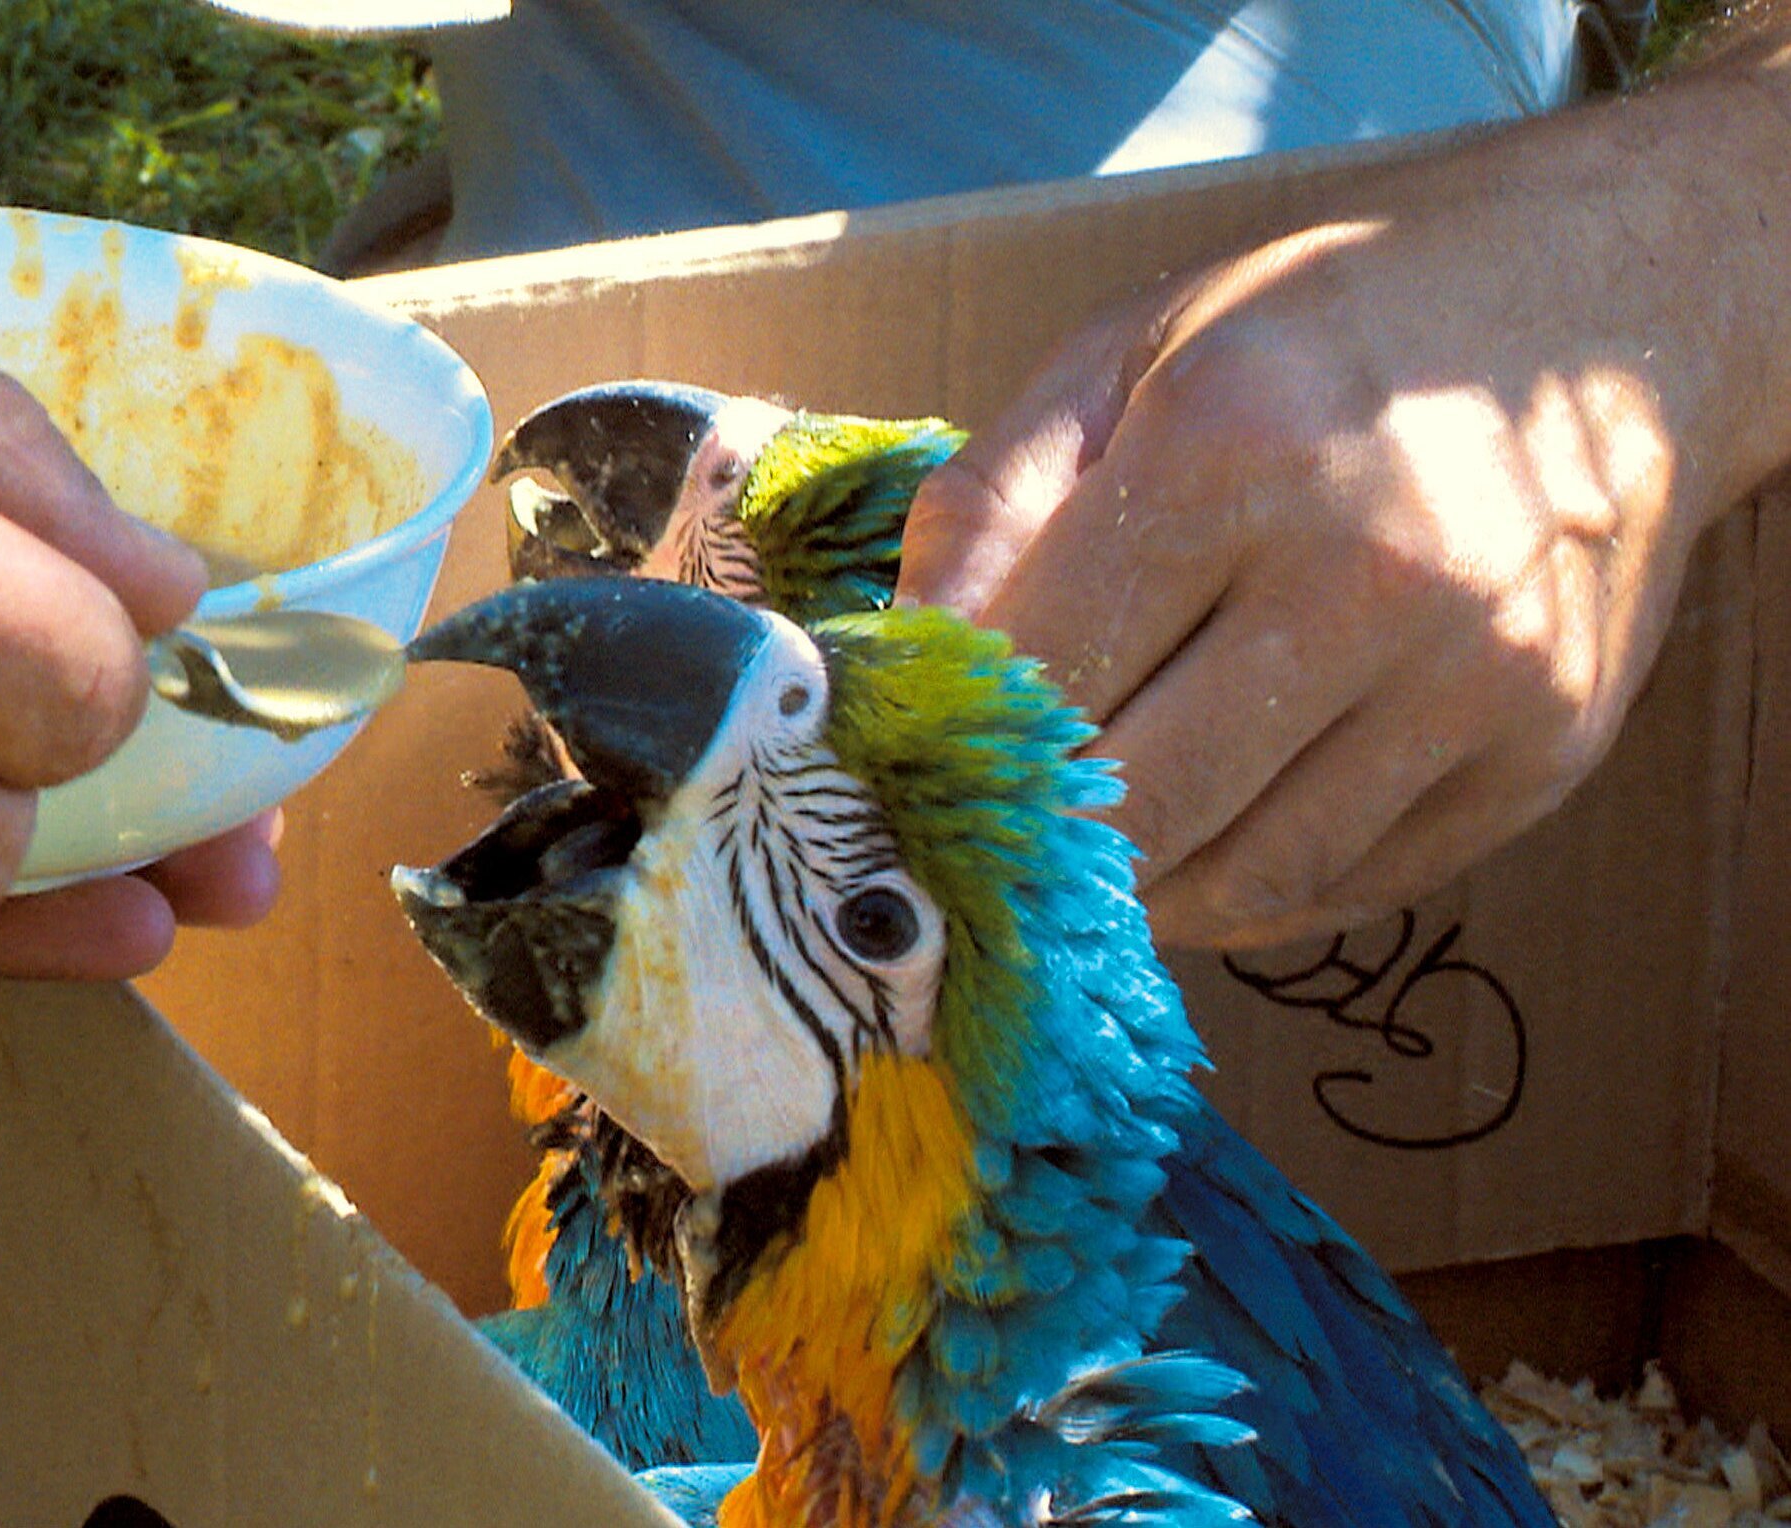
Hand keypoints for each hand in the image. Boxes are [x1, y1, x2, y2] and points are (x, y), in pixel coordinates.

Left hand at [896, 105, 1783, 948]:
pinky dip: (1241, 892)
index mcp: (1236, 448)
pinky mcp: (1545, 758)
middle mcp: (1374, 573)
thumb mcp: (1118, 359)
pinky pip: (1343, 891)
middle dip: (1032, 841)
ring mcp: (1479, 679)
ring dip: (1133, 890)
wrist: (1606, 313)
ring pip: (1239, 881)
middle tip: (974, 842)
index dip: (952, 746)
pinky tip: (1202, 833)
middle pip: (1135, 805)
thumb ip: (985, 512)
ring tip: (1083, 844)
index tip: (908, 771)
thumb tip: (890, 679)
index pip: (1041, 677)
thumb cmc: (1319, 334)